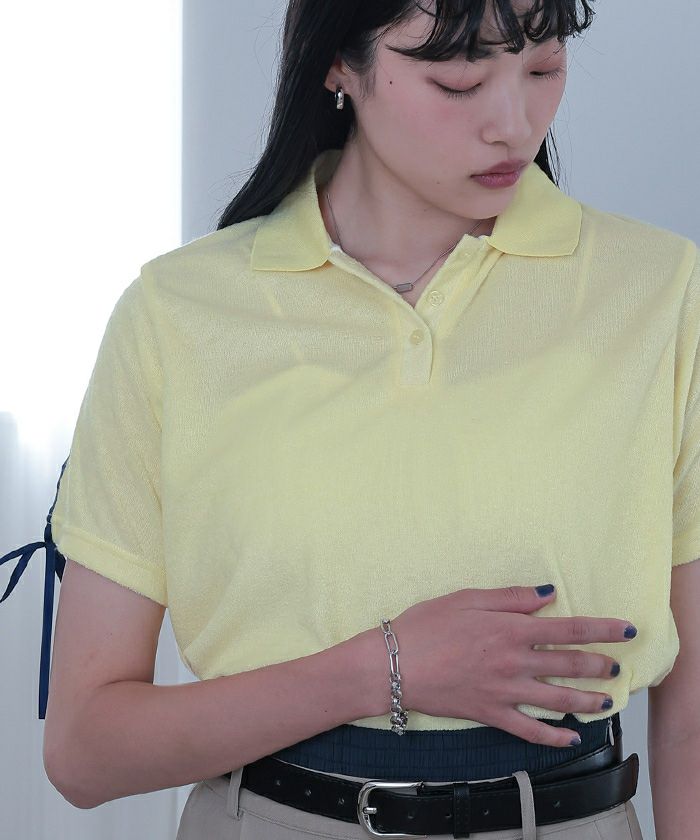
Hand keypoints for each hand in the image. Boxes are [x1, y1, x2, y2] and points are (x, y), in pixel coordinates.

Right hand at [386, 585, 633, 746]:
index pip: (569, 629)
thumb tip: (548, 594)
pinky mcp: (491, 714)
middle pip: (569, 665)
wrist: (393, 665)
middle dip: (599, 665)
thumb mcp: (467, 598)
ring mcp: (504, 691)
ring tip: (607, 701)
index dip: (601, 629)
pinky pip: (529, 731)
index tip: (625, 629)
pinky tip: (571, 737)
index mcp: (510, 629)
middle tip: (617, 666)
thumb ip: (511, 597)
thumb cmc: (426, 625)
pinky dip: (554, 737)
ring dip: (587, 700)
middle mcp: (514, 661)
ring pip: (557, 700)